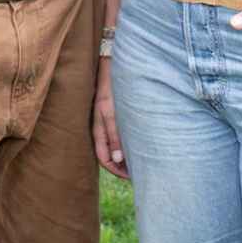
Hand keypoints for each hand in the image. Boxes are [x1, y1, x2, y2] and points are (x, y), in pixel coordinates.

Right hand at [92, 58, 128, 179]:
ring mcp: (108, 120)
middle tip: (139, 172)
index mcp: (98, 130)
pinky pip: (120, 133)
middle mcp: (102, 127)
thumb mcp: (111, 113)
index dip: (116, 171)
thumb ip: (114, 136)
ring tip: (142, 159)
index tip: (132, 177)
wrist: (111, 65)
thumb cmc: (111, 88)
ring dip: (127, 154)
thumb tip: (117, 161)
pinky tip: (140, 140)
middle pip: (110, 154)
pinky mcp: (115, 113)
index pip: (104, 159)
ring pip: (116, 144)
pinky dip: (129, 141)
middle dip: (123, 165)